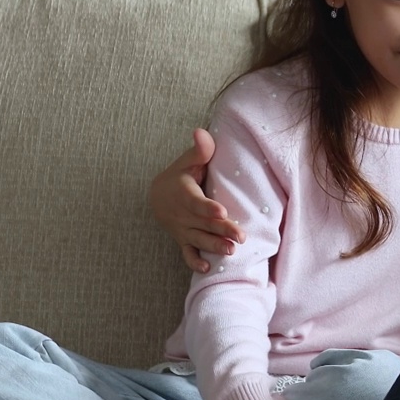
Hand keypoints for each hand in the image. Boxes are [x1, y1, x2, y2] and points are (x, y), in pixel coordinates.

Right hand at [148, 128, 244, 271]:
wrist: (159, 195)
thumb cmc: (182, 174)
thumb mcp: (188, 161)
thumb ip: (199, 151)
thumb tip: (201, 132)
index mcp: (184, 194)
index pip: (197, 203)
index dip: (208, 208)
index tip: (221, 211)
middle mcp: (183, 215)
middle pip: (204, 224)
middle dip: (222, 231)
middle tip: (240, 237)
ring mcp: (183, 229)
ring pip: (199, 240)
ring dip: (214, 247)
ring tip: (231, 252)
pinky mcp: (184, 239)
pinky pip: (187, 252)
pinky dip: (195, 261)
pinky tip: (208, 268)